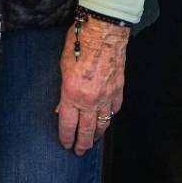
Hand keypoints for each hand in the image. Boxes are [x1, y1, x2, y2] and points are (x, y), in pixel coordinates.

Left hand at [56, 14, 129, 155]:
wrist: (105, 30)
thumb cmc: (80, 42)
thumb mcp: (63, 66)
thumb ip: (63, 91)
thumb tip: (63, 108)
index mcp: (72, 94)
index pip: (68, 124)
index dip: (66, 137)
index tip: (66, 144)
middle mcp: (90, 99)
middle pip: (86, 130)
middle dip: (82, 144)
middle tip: (80, 152)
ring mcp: (107, 96)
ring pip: (103, 123)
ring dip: (97, 134)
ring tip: (93, 141)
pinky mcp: (118, 88)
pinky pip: (115, 109)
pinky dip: (110, 116)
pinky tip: (107, 119)